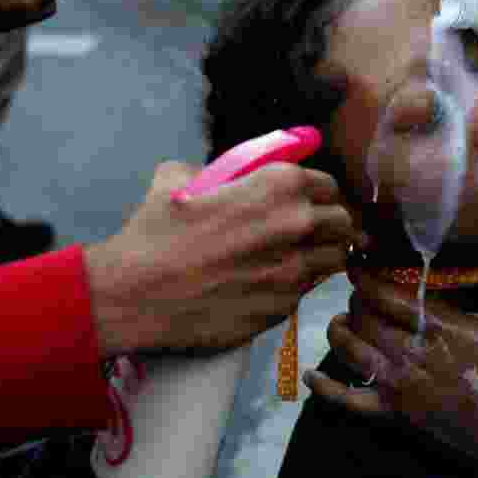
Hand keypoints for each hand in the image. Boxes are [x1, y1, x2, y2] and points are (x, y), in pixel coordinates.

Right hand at [84, 161, 357, 356]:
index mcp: (279, 185)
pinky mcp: (283, 307)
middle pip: (343, 222)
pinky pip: (308, 291)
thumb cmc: (154, 233)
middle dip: (329, 224)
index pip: (328, 185)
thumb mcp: (180, 179)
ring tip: (298, 256)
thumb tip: (232, 171)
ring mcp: (294, 269)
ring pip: (336, 259)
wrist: (134, 295)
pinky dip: (299, 285)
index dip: (317, 192)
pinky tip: (274, 281)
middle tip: (309, 230)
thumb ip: (219, 169)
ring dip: (322, 255)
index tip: (305, 200)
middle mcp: (297, 224)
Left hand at [306, 277, 477, 477]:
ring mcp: (399, 386)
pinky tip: (310, 377)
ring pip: (352, 351)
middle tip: (359, 292)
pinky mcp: (394, 414)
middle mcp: (412, 354)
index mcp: (440, 328)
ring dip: (340, 332)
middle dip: (356, 301)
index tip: (356, 261)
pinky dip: (327, 388)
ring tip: (341, 321)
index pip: (387, 294)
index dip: (365, 276)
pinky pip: (349, 401)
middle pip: (364, 318)